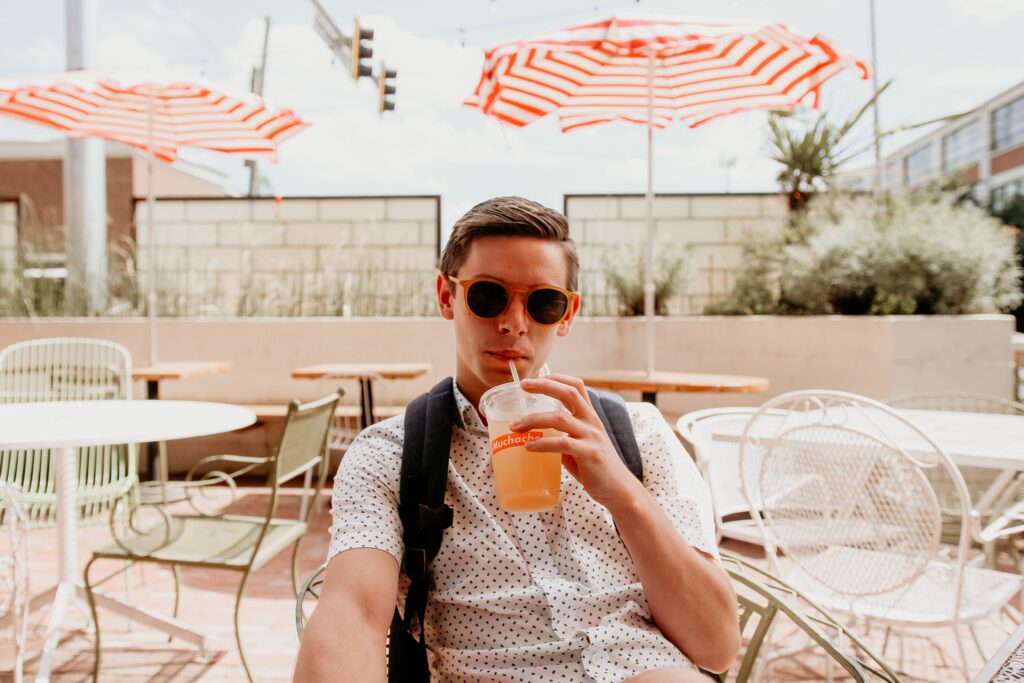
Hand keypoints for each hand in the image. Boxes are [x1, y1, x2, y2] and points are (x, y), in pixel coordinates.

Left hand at [510, 374, 644, 510]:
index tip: (536, 377)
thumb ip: (564, 438)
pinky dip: (542, 444)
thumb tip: (539, 439)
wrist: (618, 489)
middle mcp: (592, 422)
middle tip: (523, 385)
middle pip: (569, 394)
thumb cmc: (597, 468)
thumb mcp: (582, 445)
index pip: (577, 387)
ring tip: (516, 426)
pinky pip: (562, 444)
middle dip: (544, 386)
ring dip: (533, 419)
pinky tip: (529, 447)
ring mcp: (591, 437)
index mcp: (590, 417)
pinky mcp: (589, 454)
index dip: (557, 378)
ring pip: (559, 418)